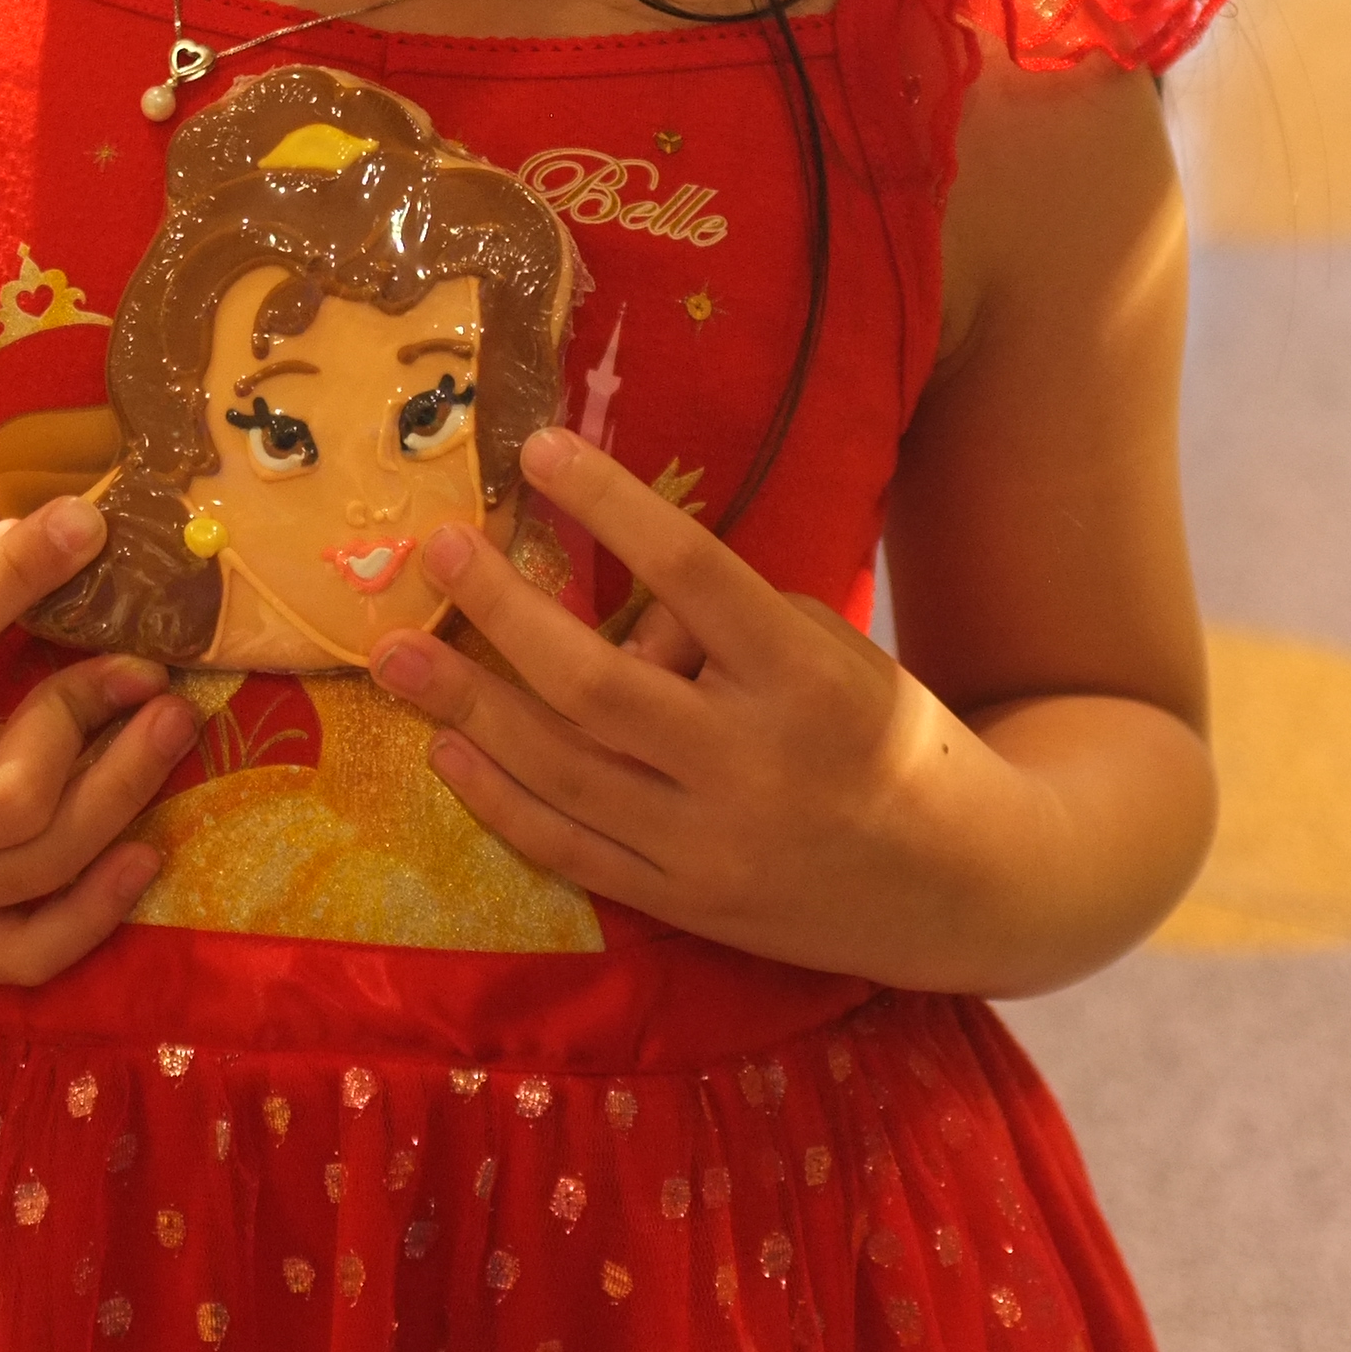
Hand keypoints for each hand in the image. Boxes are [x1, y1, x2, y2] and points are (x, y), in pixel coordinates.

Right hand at [0, 496, 201, 981]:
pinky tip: (140, 853)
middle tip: (144, 673)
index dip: (15, 580)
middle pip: (11, 793)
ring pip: (35, 868)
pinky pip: (23, 954)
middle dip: (91, 723)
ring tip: (167, 728)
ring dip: (122, 793)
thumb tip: (33, 541)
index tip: (86, 526)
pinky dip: (96, 910)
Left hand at [365, 429, 1028, 987]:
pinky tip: (447, 749)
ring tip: (393, 653)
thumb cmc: (876, 731)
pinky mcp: (682, 902)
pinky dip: (499, 798)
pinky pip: (568, 847)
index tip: (536, 449)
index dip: (611, 506)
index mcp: (802, 678)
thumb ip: (716, 626)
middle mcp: (750, 764)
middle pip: (597, 685)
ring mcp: (709, 844)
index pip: (693, 574)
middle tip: (440, 550)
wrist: (957, 882)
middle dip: (504, 613)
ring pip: (563, 771)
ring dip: (468, 705)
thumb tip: (605, 623)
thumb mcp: (827, 649)